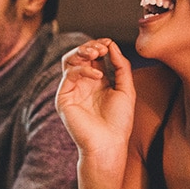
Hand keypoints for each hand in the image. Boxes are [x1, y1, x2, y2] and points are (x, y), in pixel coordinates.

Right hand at [55, 38, 135, 162]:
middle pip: (79, 54)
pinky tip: (97, 76)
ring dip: (81, 51)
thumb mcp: (126, 89)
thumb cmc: (119, 122)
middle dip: (90, 46)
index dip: (100, 46)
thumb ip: (121, 66)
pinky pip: (69, 74)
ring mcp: (72, 89)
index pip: (94, 55)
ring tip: (96, 52)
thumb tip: (112, 45)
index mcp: (97, 81)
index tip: (109, 44)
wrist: (109, 143)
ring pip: (68, 60)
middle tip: (101, 48)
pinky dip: (83, 69)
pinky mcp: (64, 98)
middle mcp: (83, 83)